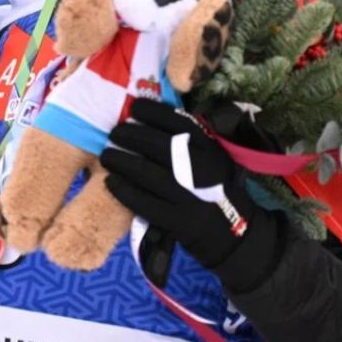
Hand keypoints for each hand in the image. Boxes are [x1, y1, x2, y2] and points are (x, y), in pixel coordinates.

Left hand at [102, 99, 279, 292]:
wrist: (235, 233)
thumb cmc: (214, 189)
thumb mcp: (212, 159)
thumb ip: (188, 141)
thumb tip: (147, 118)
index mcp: (212, 149)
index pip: (180, 123)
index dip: (154, 112)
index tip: (134, 108)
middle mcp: (203, 170)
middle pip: (159, 146)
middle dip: (131, 135)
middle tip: (113, 133)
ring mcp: (191, 197)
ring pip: (148, 173)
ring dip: (121, 161)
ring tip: (106, 156)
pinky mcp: (179, 221)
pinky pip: (144, 202)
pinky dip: (124, 190)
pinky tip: (111, 182)